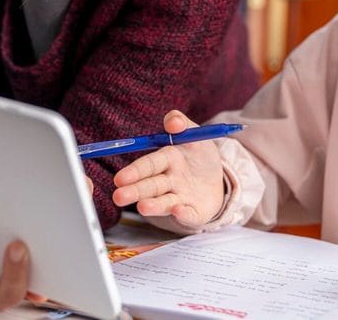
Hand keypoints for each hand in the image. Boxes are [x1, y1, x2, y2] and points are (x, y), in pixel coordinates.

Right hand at [112, 110, 224, 227]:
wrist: (218, 177)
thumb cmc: (200, 154)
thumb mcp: (195, 135)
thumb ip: (182, 124)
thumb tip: (173, 121)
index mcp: (167, 160)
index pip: (148, 165)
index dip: (134, 171)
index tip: (120, 178)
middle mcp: (170, 181)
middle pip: (151, 186)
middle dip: (135, 191)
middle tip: (118, 197)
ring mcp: (181, 198)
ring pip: (165, 202)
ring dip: (154, 205)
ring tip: (142, 208)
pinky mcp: (195, 213)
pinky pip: (190, 215)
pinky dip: (184, 214)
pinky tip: (178, 211)